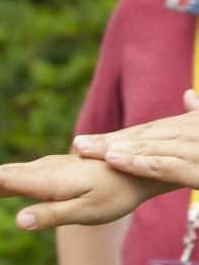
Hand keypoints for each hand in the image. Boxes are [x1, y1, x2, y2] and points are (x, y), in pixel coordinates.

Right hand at [0, 154, 149, 228]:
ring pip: (1, 178)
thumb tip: (17, 222)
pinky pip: (13, 178)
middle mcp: (40, 171)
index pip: (2, 179)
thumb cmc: (115, 195)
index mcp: (45, 180)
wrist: (138, 171)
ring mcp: (43, 170)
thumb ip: (50, 216)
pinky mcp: (48, 173)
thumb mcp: (85, 212)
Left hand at [73, 91, 198, 187]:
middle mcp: (186, 134)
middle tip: (78, 144)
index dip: (114, 138)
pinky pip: (162, 166)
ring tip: (86, 151)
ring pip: (145, 149)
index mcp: (186, 127)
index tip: (85, 143)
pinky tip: (113, 161)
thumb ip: (197, 115)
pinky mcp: (194, 170)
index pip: (144, 133)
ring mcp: (191, 149)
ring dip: (116, 149)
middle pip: (139, 138)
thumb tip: (188, 94)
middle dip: (107, 142)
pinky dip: (138, 163)